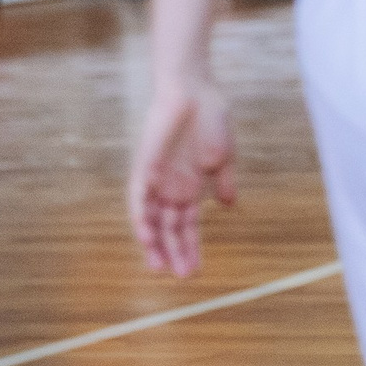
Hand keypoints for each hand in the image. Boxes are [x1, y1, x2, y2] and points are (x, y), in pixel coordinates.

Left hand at [128, 78, 235, 277]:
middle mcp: (170, 187)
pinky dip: (142, 219)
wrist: (195, 89)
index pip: (187, 225)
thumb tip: (227, 206)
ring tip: (161, 268)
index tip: (197, 270)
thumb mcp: (223, 156)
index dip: (191, 247)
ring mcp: (156, 179)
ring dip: (155, 244)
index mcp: (190, 186)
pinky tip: (147, 237)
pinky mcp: (144, 168)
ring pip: (151, 220)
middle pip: (170, 228)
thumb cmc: (210, 117)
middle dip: (176, 252)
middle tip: (184, 276)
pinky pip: (138, 199)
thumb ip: (223, 182)